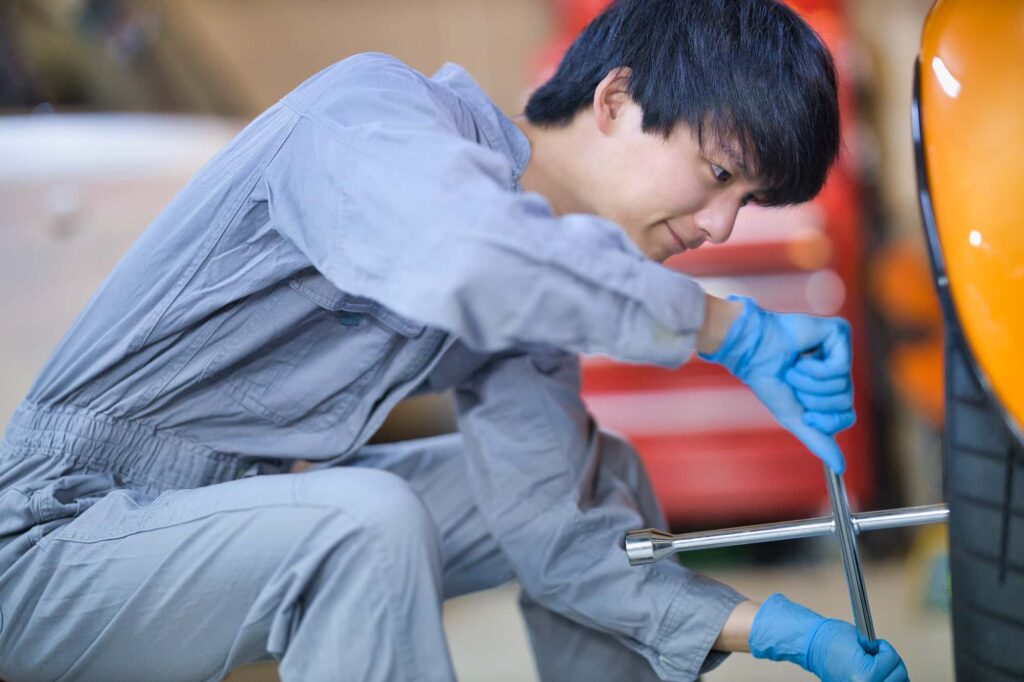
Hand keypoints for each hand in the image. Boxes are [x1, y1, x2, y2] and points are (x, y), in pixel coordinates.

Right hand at [698, 295, 853, 472]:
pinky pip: (840, 368)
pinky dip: (814, 370)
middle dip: (814, 400)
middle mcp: (839, 368)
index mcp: (830, 387)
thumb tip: (841, 469)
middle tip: (795, 385)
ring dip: (810, 383)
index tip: (806, 413)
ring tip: (794, 369)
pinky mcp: (840, 333)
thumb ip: (818, 440)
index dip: (826, 420)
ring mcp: (842, 349)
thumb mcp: (794, 418)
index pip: (846, 415)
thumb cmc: (768, 381)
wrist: (752, 354)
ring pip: (843, 386)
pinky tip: (800, 357)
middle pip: (845, 402)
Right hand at [750, 594, 908, 680]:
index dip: (884, 648)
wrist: (811, 646)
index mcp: (864, 676)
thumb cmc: (830, 639)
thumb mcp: (862, 640)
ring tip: (874, 665)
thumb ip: (883, 655)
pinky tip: (873, 673)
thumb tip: (896, 663)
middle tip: (876, 655)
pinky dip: (883, 678)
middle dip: (890, 662)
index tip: (875, 645)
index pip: (892, 660)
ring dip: (889, 673)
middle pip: (900, 676)